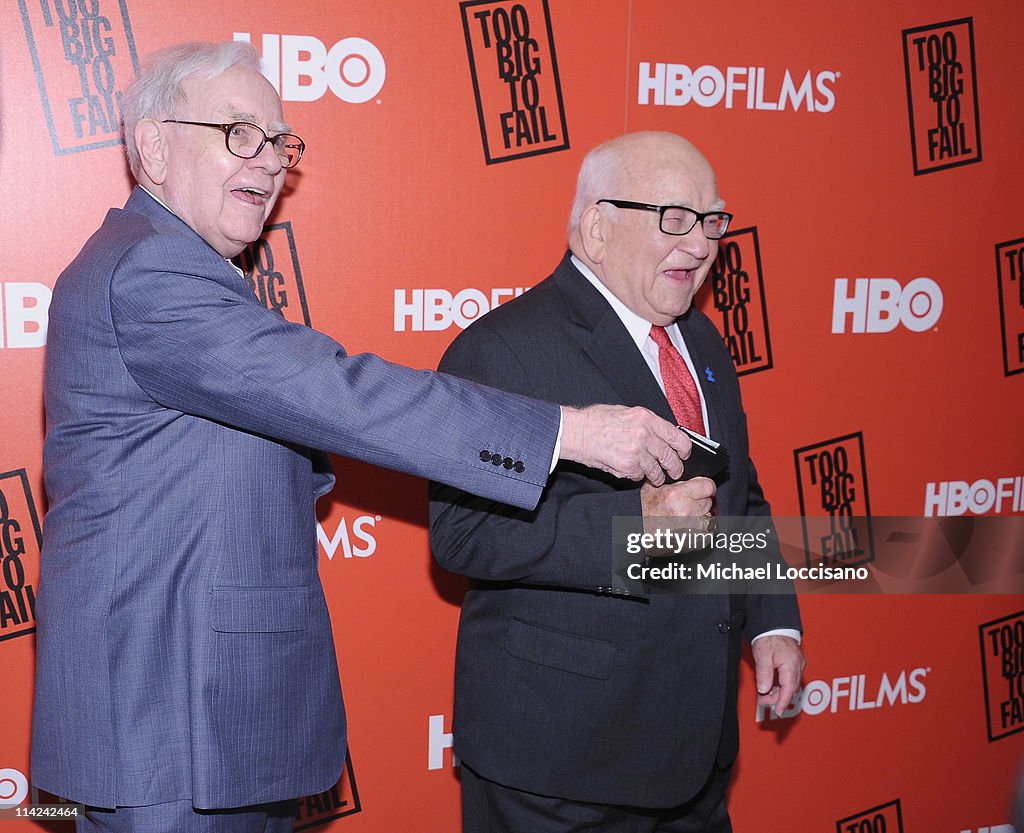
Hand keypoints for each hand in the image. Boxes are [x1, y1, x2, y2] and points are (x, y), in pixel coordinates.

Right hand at [559, 405, 689, 484]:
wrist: (577, 432)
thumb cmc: (596, 420)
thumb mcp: (626, 412)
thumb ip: (646, 423)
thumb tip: (660, 434)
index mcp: (647, 419)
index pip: (677, 436)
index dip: (684, 448)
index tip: (684, 453)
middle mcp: (645, 435)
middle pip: (670, 457)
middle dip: (675, 468)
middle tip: (675, 471)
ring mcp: (636, 452)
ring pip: (657, 470)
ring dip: (657, 476)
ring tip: (655, 477)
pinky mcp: (627, 467)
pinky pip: (639, 475)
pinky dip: (637, 475)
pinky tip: (631, 470)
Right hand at [639, 478, 715, 544]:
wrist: (638, 533)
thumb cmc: (643, 513)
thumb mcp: (651, 488)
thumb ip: (672, 479)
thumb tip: (687, 473)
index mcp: (677, 495)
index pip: (708, 486)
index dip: (704, 486)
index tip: (702, 489)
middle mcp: (686, 512)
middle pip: (708, 501)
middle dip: (699, 501)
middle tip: (685, 504)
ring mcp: (691, 528)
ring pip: (708, 517)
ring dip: (700, 516)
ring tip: (684, 517)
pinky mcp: (695, 541)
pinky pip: (707, 532)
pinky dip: (700, 529)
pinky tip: (687, 527)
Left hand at [751, 635, 804, 712]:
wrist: (774, 626)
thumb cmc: (769, 638)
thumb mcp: (763, 655)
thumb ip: (764, 673)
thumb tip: (764, 689)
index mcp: (791, 664)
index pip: (789, 688)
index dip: (783, 702)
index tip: (779, 711)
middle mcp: (798, 666)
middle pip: (790, 689)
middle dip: (778, 698)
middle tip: (763, 700)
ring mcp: (798, 665)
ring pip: (791, 685)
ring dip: (779, 692)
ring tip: (765, 694)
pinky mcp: (795, 664)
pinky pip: (790, 679)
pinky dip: (781, 685)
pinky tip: (772, 686)